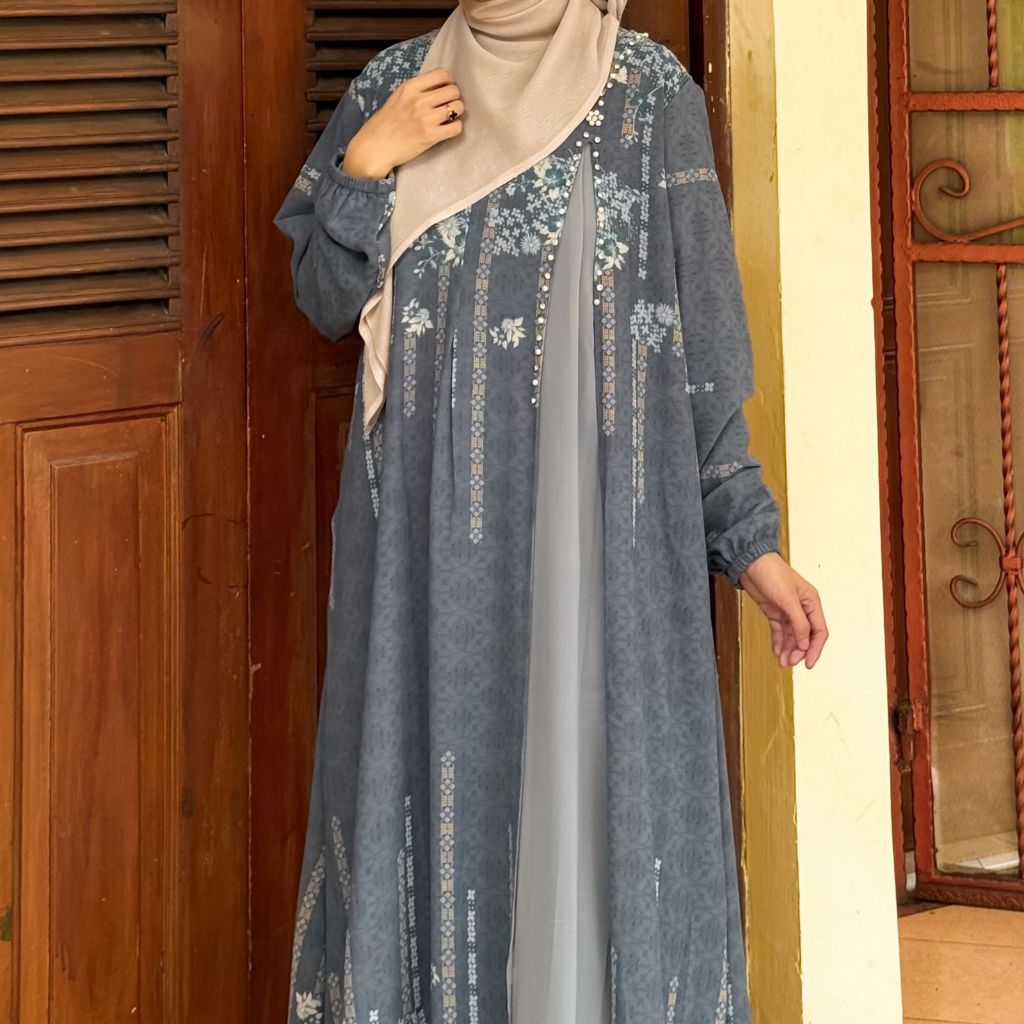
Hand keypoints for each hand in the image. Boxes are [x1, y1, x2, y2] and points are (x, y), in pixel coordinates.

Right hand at [342, 67, 464, 179]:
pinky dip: (456, 128)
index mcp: (410, 87)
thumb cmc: (385, 123)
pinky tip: (448, 129)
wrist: (375, 147)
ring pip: (458, 107)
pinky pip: (456, 127)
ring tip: (450, 117)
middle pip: (453, 90)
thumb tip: (439, 86)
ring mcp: (425, 119)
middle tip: (449, 105)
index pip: (442, 74)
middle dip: (454, 97)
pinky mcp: (430, 136)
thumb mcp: (397, 97)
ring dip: (457, 112)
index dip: (448, 82)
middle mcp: (419, 100)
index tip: (445, 90)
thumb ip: (417, 90)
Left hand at [737, 552, 827, 668]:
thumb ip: (798, 622)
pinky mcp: (774, 612)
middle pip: (805, 636)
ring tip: (782, 661)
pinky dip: (778, 642)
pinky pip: (779, 631)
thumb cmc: (772, 573)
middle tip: (790, 662)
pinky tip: (777, 651)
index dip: (815, 649)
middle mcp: (802, 608)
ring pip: (792, 636)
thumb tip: (805, 644)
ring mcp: (787, 611)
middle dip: (799, 651)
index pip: (819, 631)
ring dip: (788, 649)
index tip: (809, 663)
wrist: (749, 563)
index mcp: (811, 602)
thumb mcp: (787, 599)